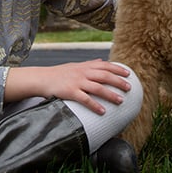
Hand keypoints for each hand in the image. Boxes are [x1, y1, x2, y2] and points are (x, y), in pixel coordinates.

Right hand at [7, 60, 131, 114]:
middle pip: (105, 76)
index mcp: (85, 66)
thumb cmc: (59, 73)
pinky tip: (103, 111)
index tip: (129, 74)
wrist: (42, 78)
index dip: (117, 69)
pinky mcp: (70, 92)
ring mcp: (77, 82)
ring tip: (121, 101)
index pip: (105, 65)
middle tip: (129, 88)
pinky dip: (95, 105)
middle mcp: (83, 73)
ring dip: (110, 94)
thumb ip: (89, 64)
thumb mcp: (75, 65)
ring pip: (98, 88)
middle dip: (118, 81)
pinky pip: (85, 99)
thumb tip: (102, 60)